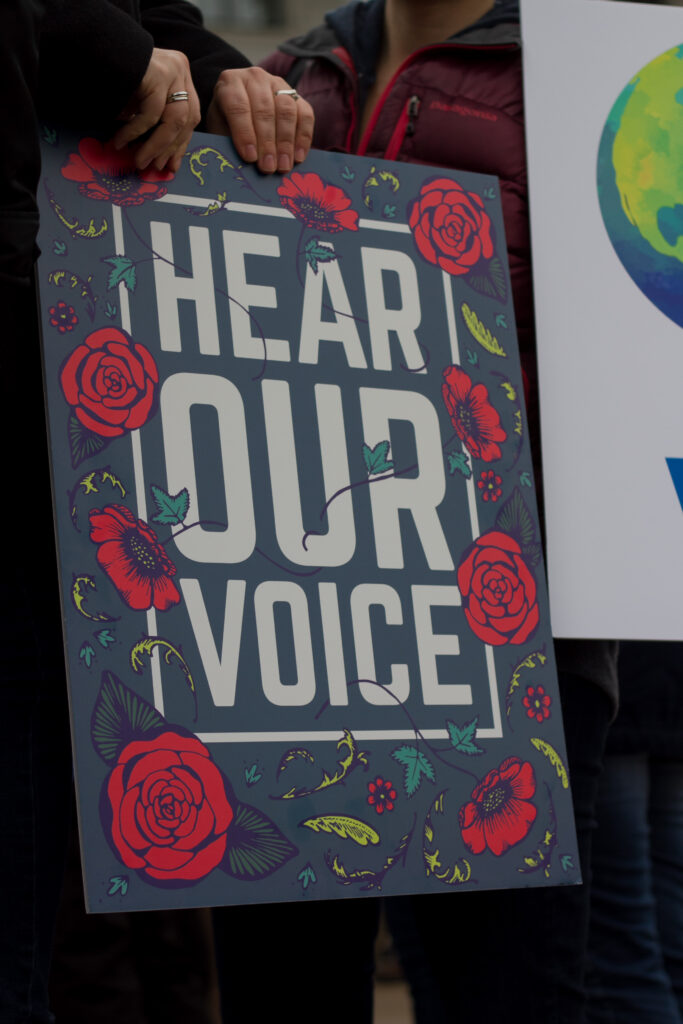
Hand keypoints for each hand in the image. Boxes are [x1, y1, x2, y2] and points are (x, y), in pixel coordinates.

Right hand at [111, 48, 200, 172]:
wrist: (91, 45)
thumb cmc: (113, 74)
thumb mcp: (141, 99)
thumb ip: (154, 121)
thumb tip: (159, 158)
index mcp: (181, 75)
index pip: (190, 115)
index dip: (180, 143)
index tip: (171, 164)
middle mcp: (181, 70)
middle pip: (186, 119)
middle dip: (170, 148)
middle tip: (155, 167)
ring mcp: (171, 70)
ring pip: (173, 120)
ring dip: (155, 146)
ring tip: (140, 161)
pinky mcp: (157, 74)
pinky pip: (151, 113)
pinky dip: (135, 131)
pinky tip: (121, 141)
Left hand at [205, 66, 313, 173]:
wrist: (242, 110)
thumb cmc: (227, 123)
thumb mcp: (220, 130)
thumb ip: (230, 142)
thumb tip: (244, 164)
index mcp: (230, 82)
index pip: (238, 106)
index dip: (244, 133)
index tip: (250, 158)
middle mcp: (255, 77)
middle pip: (264, 109)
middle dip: (267, 142)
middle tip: (268, 167)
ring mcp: (278, 84)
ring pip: (286, 110)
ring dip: (286, 142)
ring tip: (283, 166)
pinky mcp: (296, 96)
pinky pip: (305, 115)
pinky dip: (303, 138)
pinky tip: (298, 157)